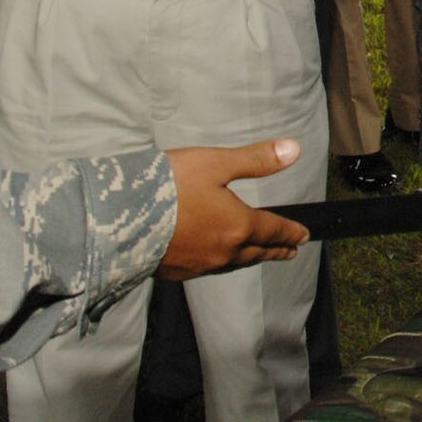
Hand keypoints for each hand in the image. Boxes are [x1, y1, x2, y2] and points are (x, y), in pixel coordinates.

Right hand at [158, 139, 309, 279]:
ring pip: (234, 263)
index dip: (291, 232)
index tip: (304, 236)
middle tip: (290, 250)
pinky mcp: (176, 271)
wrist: (117, 218)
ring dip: (251, 258)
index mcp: (237, 226)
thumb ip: (255, 160)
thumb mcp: (215, 163)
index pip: (273, 230)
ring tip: (258, 254)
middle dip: (276, 249)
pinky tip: (216, 258)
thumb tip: (294, 150)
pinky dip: (222, 262)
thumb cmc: (167, 186)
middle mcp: (223, 251)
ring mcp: (199, 265)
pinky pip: (209, 268)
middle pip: (257, 251)